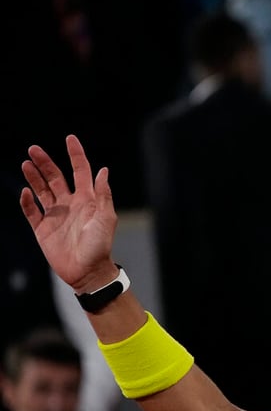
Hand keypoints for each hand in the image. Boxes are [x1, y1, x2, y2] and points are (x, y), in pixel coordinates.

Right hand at [20, 135, 119, 293]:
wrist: (88, 272)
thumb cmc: (100, 246)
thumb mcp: (106, 218)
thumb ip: (103, 194)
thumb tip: (103, 170)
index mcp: (88, 200)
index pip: (80, 171)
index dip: (76, 154)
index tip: (69, 138)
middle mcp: (70, 204)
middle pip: (55, 177)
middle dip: (45, 162)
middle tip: (33, 149)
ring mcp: (56, 215)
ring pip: (41, 190)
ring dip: (34, 177)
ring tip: (25, 163)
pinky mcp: (43, 228)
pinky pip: (32, 211)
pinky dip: (27, 201)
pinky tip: (25, 192)